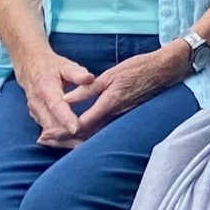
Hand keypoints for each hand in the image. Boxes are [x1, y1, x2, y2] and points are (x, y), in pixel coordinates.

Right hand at [14, 49, 93, 147]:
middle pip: (51, 124)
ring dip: (63, 140)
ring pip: (48, 132)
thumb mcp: (64, 64)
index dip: (66, 118)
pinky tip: (72, 143)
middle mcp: (37, 103)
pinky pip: (47, 132)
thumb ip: (77, 72)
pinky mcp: (36, 118)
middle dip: (68, 135)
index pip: (56, 106)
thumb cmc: (51, 66)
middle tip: (87, 140)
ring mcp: (35, 112)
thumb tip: (90, 78)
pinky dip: (58, 139)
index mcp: (45, 88)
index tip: (77, 128)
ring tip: (81, 145)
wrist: (29, 67)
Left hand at [58, 43, 188, 140]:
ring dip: (73, 137)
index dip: (62, 132)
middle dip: (63, 139)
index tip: (45, 136)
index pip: (81, 124)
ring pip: (94, 133)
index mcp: (109, 103)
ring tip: (54, 138)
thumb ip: (88, 88)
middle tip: (44, 141)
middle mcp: (115, 114)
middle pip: (85, 134)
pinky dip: (87, 131)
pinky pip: (102, 128)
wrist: (165, 70)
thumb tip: (65, 99)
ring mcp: (121, 116)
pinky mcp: (124, 113)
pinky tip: (78, 130)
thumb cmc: (139, 68)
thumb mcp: (111, 74)